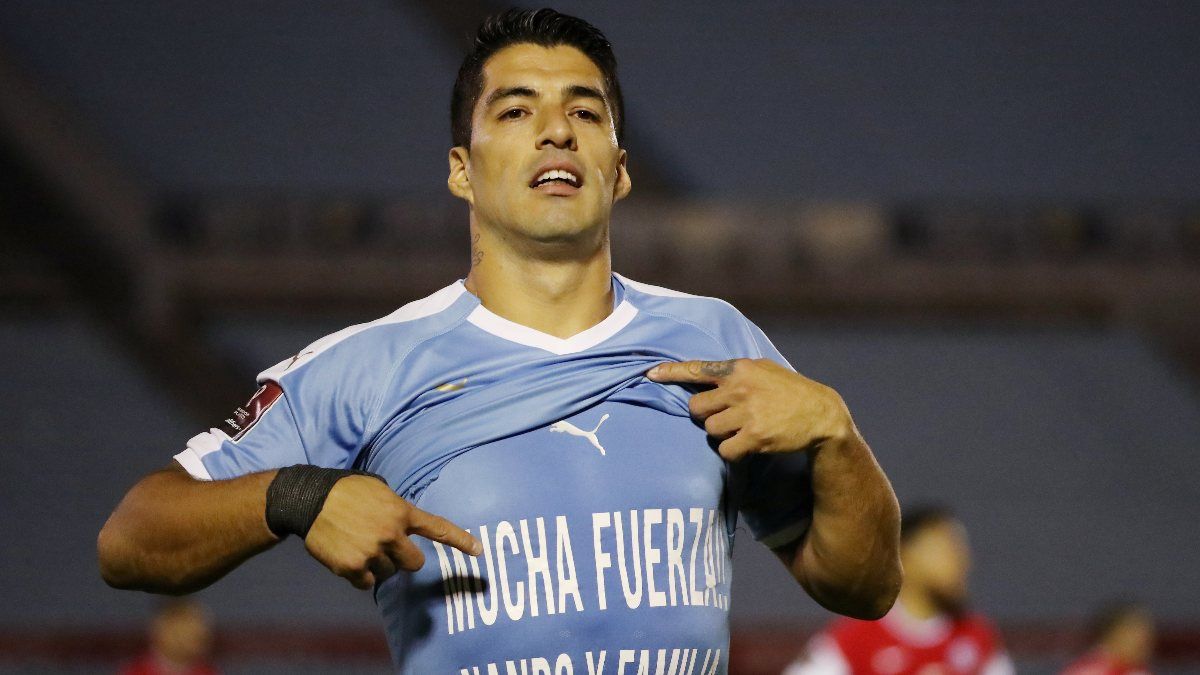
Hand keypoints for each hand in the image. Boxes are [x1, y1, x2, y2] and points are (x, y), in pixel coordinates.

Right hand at [303, 474, 480, 589]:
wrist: (310, 500)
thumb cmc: (346, 490)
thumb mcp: (379, 490)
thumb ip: (398, 509)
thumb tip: (405, 527)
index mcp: (401, 512)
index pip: (438, 528)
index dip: (461, 540)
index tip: (479, 551)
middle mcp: (391, 534)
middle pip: (414, 563)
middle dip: (405, 559)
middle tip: (387, 548)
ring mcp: (372, 552)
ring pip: (389, 574)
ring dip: (380, 566)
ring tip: (360, 545)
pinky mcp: (353, 567)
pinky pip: (367, 583)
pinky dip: (361, 575)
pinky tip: (349, 556)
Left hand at [647, 358, 852, 460]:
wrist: (821, 414)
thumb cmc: (788, 391)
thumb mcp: (762, 370)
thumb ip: (734, 373)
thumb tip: (703, 376)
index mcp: (740, 368)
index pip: (698, 369)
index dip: (671, 372)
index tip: (650, 373)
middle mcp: (740, 388)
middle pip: (696, 407)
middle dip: (704, 415)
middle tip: (724, 417)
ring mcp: (747, 413)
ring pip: (709, 430)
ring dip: (721, 434)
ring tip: (742, 429)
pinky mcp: (754, 436)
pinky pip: (725, 449)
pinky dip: (732, 451)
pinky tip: (747, 445)